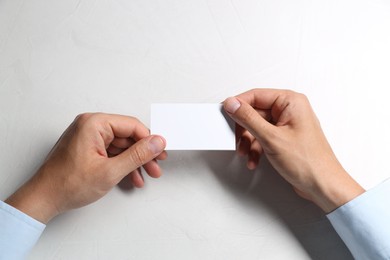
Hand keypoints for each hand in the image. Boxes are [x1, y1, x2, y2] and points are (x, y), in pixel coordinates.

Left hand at [5, 113, 166, 223]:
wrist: (43, 199)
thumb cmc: (67, 184)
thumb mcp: (110, 171)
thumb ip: (137, 155)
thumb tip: (156, 143)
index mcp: (94, 123)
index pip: (132, 126)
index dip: (149, 140)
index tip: (159, 153)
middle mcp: (90, 126)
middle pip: (127, 136)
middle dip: (142, 154)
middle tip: (155, 167)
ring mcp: (88, 137)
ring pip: (121, 146)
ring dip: (134, 162)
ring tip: (145, 175)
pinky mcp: (88, 148)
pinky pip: (111, 152)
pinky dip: (122, 164)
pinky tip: (131, 177)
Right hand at [223, 89, 363, 212]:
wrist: (322, 185)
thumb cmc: (308, 162)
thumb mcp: (271, 137)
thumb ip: (248, 118)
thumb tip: (232, 104)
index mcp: (290, 102)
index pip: (256, 95)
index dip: (238, 105)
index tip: (225, 114)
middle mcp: (289, 110)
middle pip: (254, 112)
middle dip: (243, 129)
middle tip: (236, 140)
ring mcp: (287, 125)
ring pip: (256, 127)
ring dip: (248, 141)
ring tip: (245, 153)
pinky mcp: (284, 138)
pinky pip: (263, 137)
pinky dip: (256, 148)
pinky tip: (254, 159)